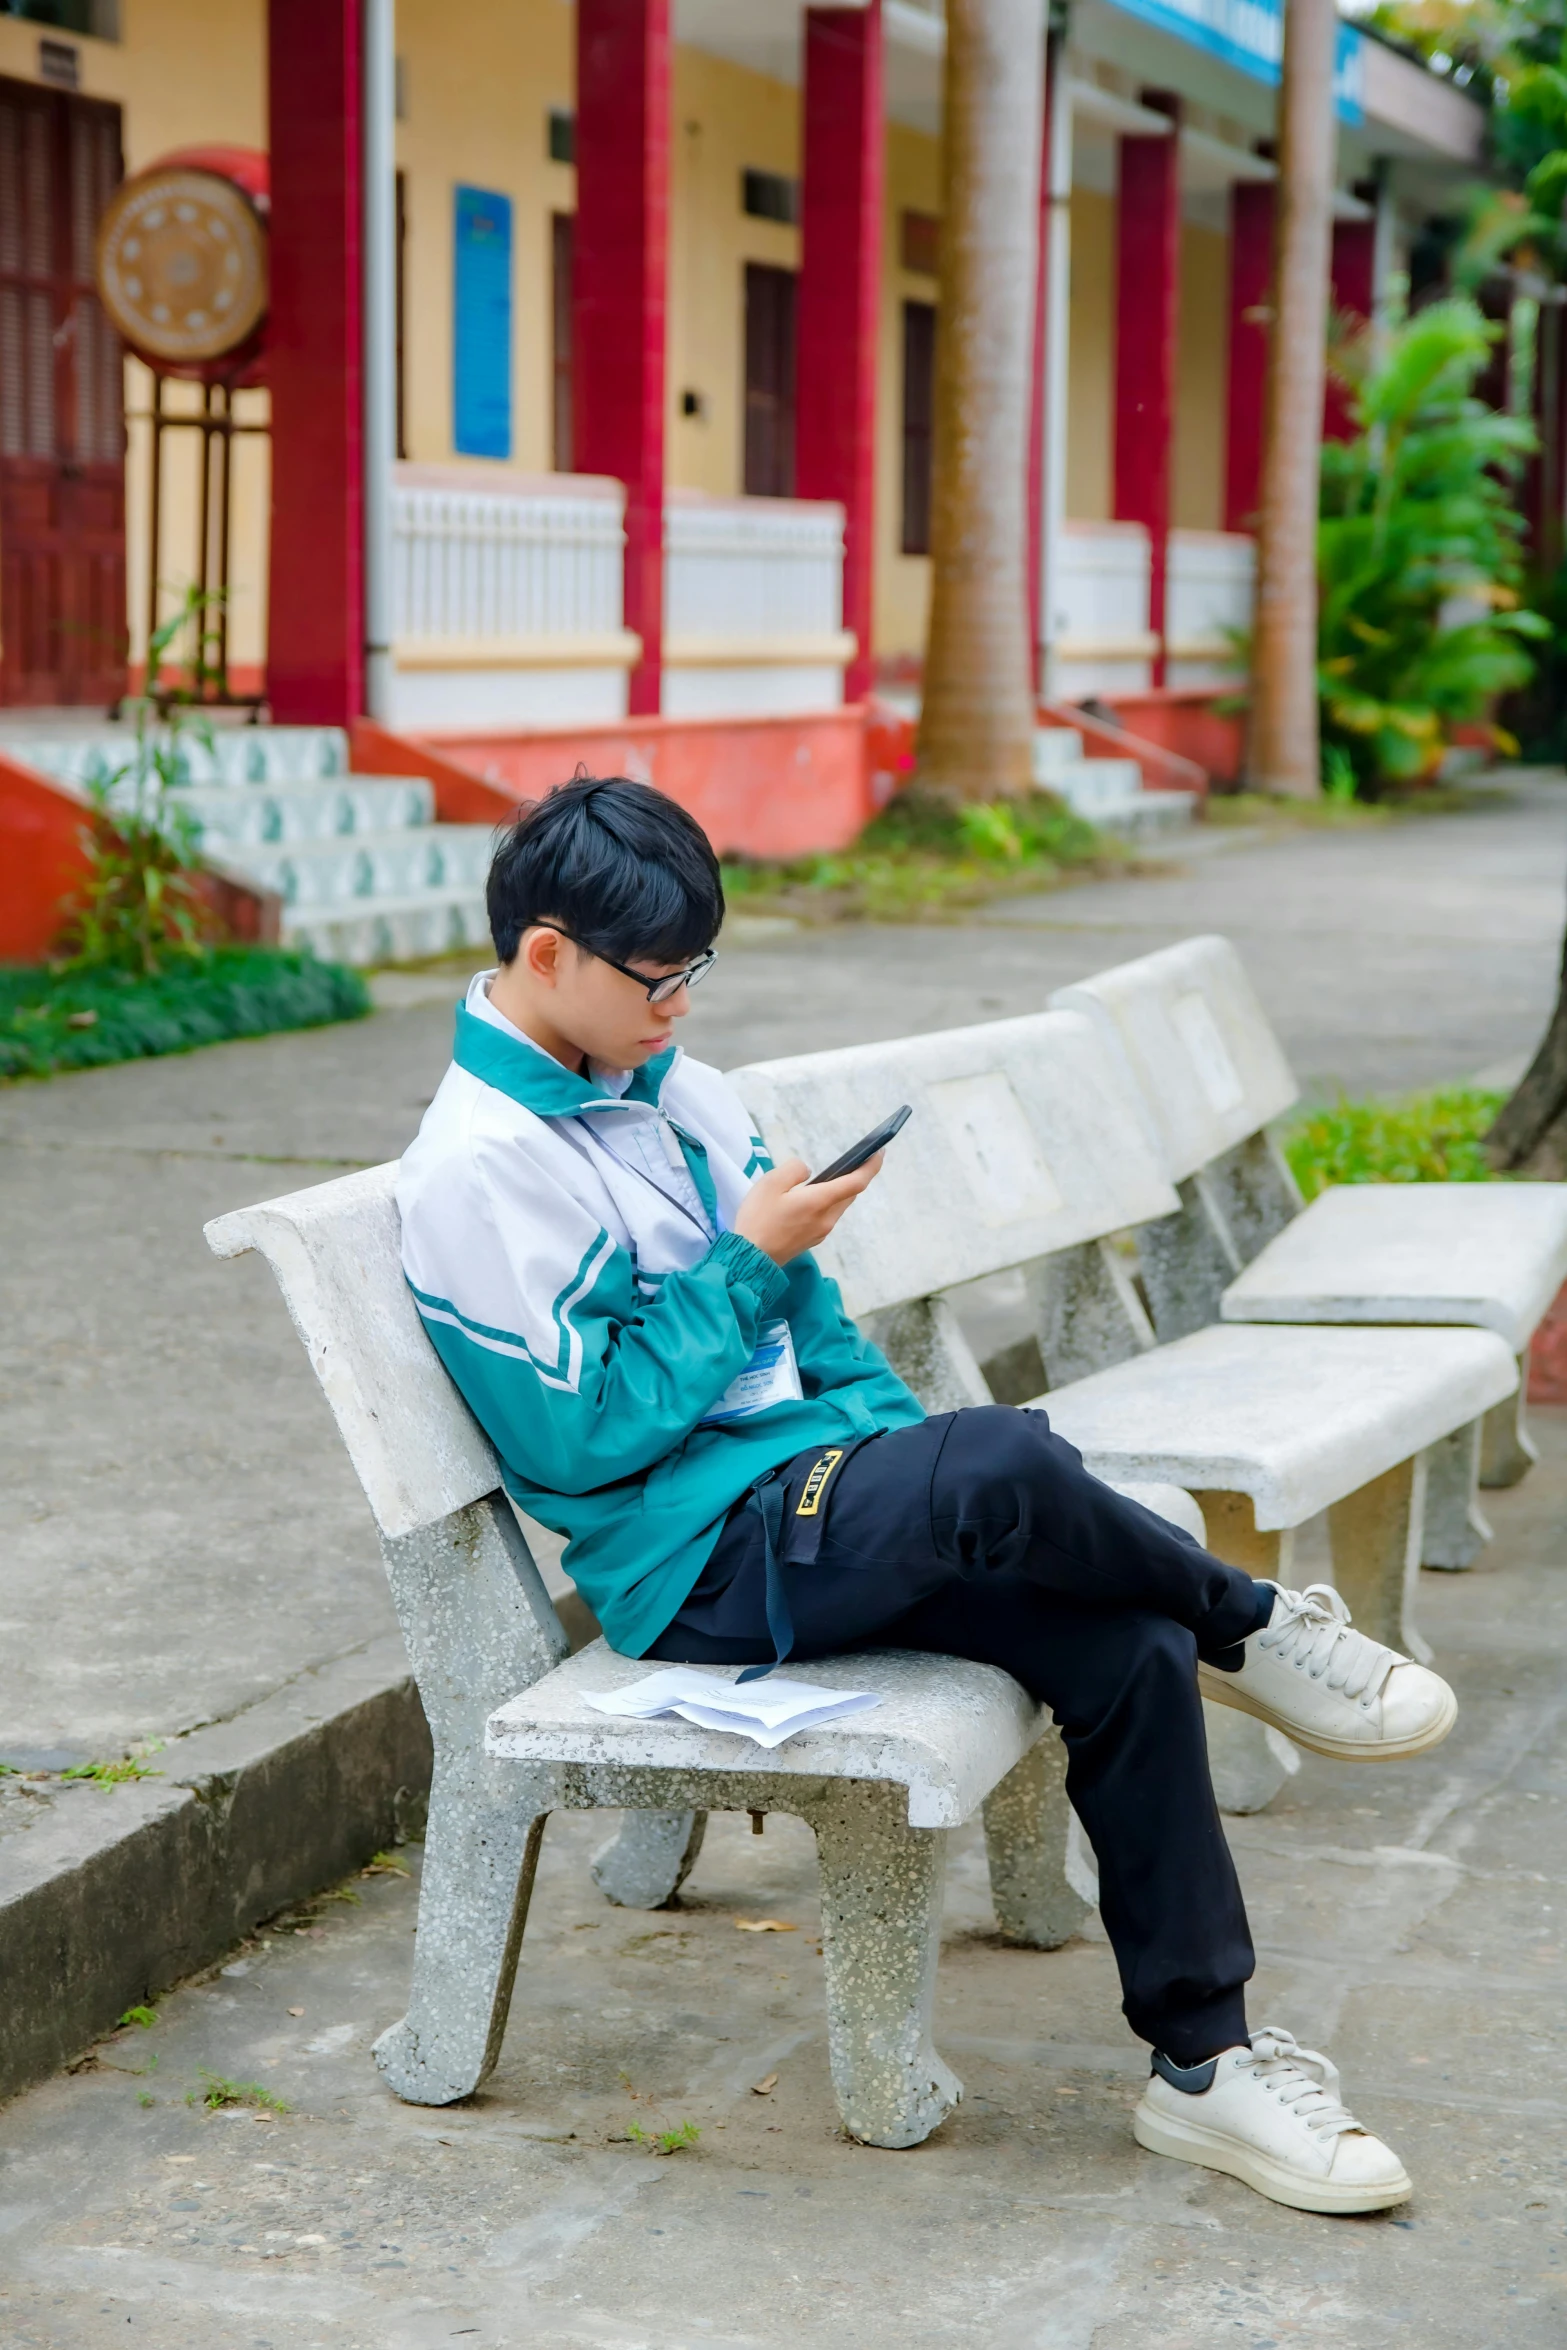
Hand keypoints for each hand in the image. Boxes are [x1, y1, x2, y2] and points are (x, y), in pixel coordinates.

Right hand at [732, 1155, 883, 1266]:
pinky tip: (811, 1197)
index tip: (880, 1152)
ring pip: (838, 1205)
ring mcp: (821, 1231)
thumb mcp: (771, 1183)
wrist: (751, 1258)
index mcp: (820, 1201)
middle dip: (856, 1175)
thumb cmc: (759, 1219)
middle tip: (856, 1158)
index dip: (871, 1166)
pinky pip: (827, 1215)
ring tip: (831, 1176)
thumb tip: (808, 1173)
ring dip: (840, 1190)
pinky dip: (827, 1202)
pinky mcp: (812, 1239)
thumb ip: (794, 1170)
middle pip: (850, 1194)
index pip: (856, 1182)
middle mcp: (827, 1218)